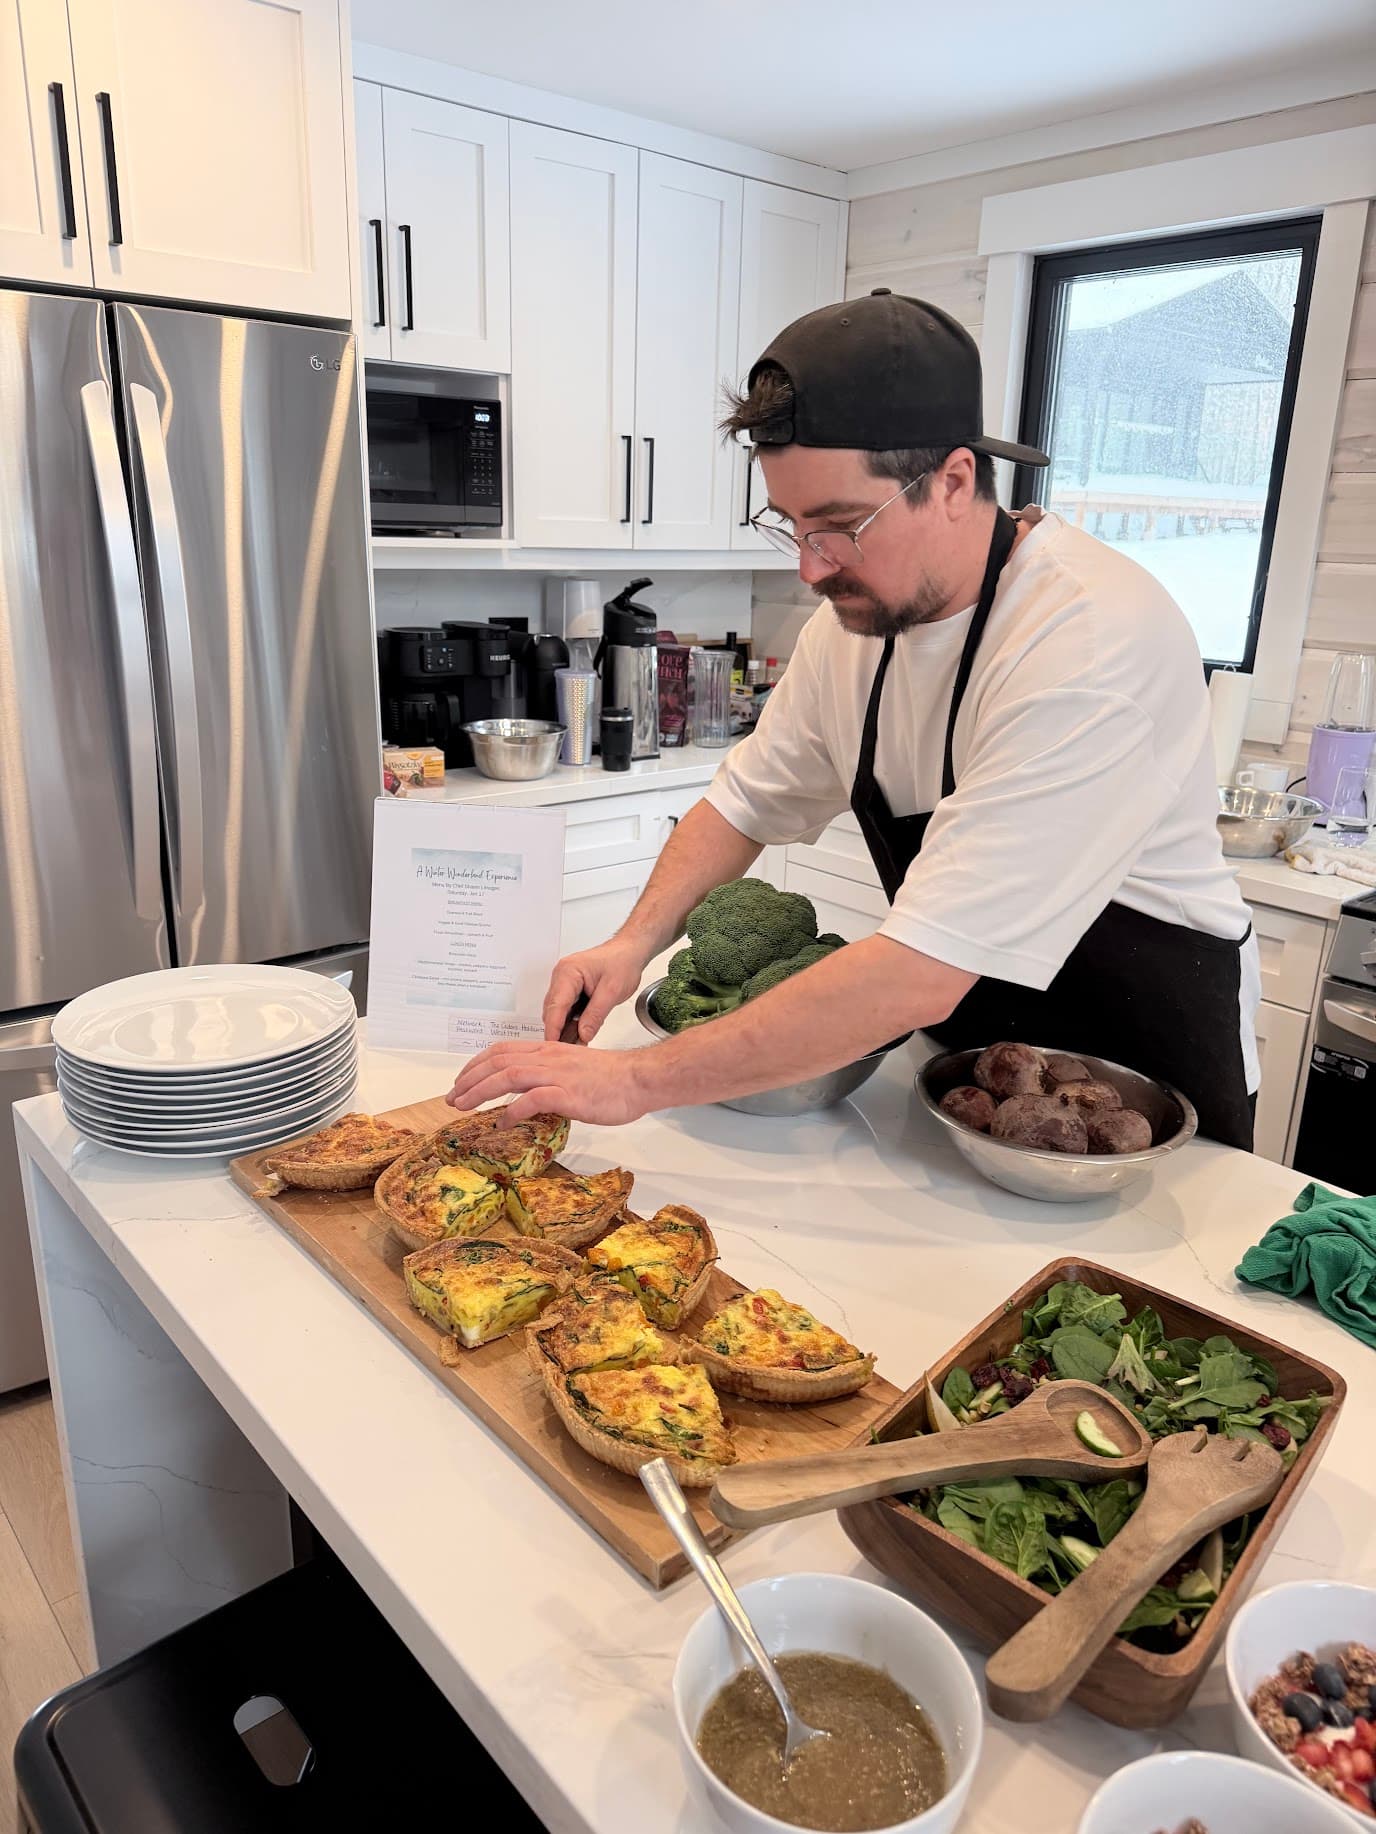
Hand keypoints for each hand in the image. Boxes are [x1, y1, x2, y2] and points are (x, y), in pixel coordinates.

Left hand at [445, 1039, 648, 1125]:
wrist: (639, 1079)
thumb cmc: (611, 1078)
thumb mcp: (573, 1068)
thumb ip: (549, 1075)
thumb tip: (529, 1093)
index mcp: (548, 1049)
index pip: (502, 1050)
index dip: (476, 1064)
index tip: (461, 1080)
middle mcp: (547, 1058)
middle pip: (497, 1062)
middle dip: (469, 1080)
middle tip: (452, 1098)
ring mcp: (556, 1075)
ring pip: (507, 1076)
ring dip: (479, 1091)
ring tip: (463, 1107)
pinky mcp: (567, 1094)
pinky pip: (530, 1100)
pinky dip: (511, 1111)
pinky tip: (501, 1123)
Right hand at [542, 937, 647, 1042]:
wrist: (630, 952)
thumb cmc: (622, 961)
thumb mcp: (612, 990)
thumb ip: (596, 1014)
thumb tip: (583, 1034)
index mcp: (568, 972)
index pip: (556, 1005)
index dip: (553, 1028)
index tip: (552, 1045)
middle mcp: (562, 978)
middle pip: (554, 1011)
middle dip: (559, 1032)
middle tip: (567, 1052)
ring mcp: (566, 986)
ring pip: (560, 1014)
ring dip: (567, 1030)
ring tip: (576, 1048)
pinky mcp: (573, 993)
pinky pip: (568, 1013)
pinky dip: (573, 1025)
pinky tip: (581, 1037)